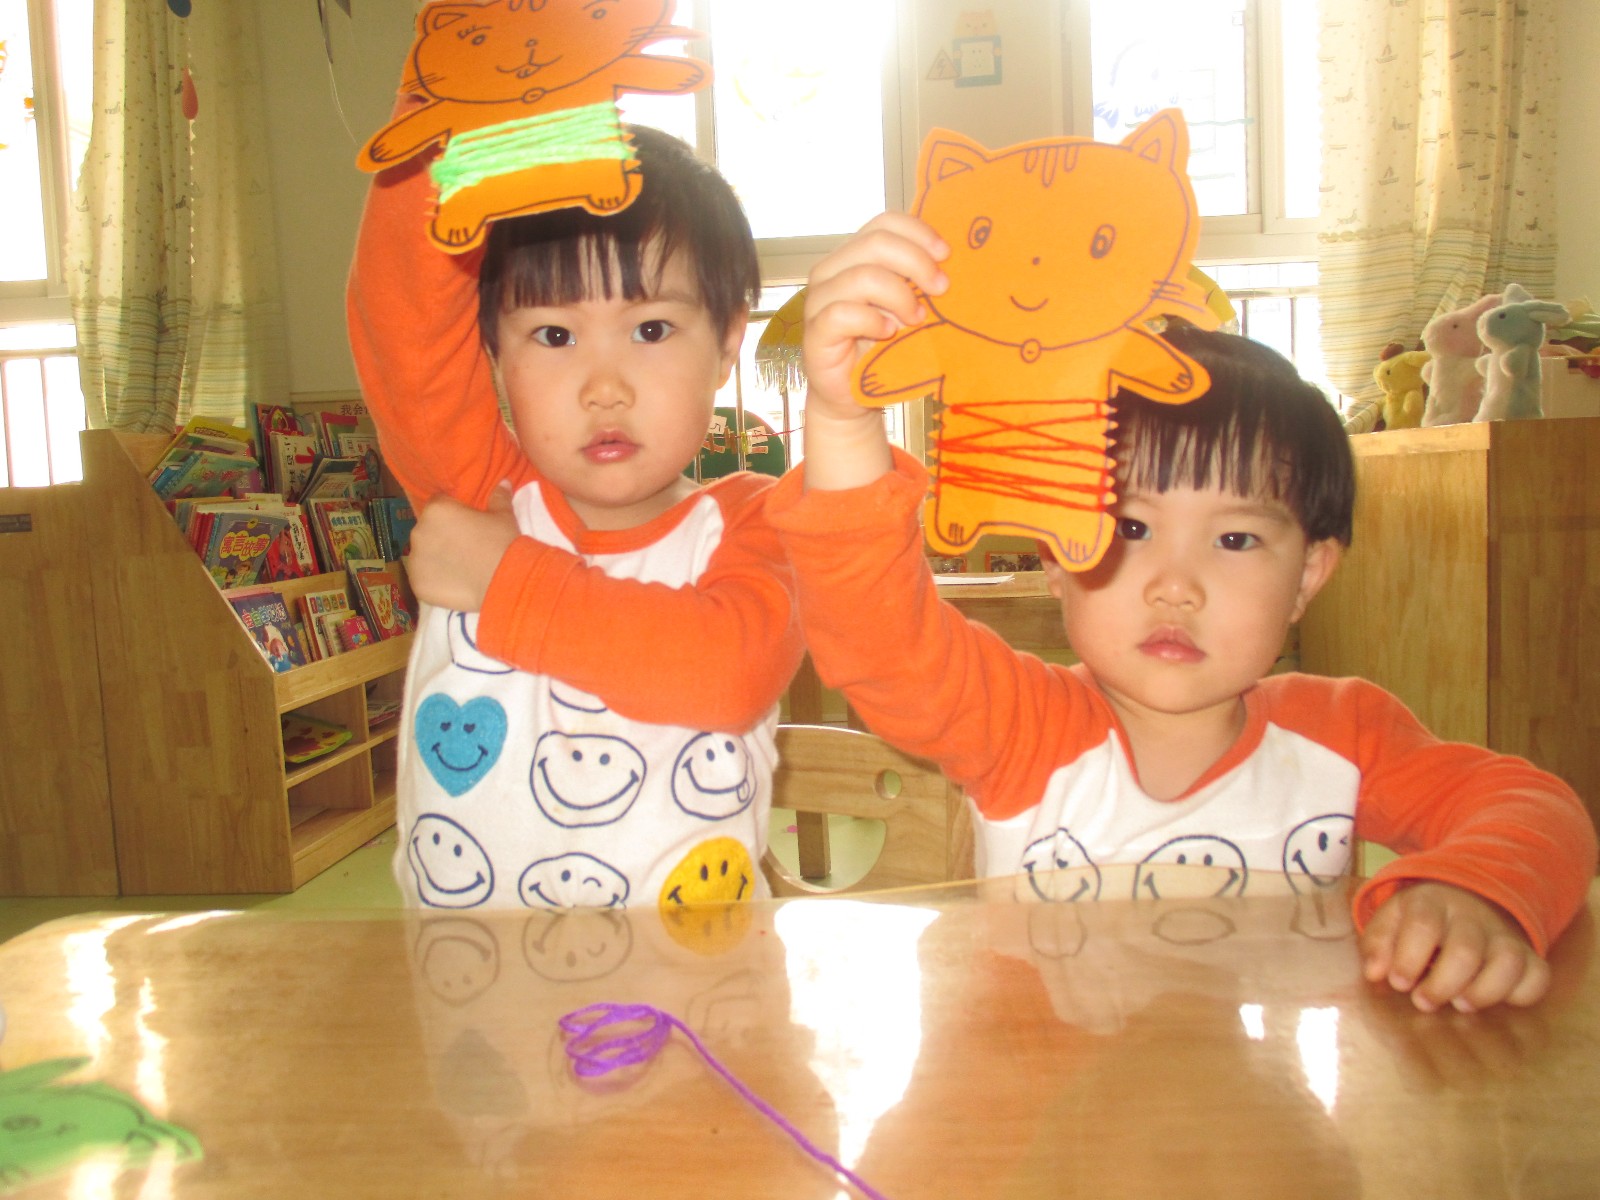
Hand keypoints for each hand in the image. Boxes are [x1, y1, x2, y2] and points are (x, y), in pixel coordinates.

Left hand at [406, 484, 518, 612]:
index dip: (453, 512)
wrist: (503, 580)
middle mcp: (419, 530)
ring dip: (436, 557)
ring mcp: (415, 559)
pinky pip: (423, 577)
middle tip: (464, 546)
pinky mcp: (416, 582)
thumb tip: (504, 482)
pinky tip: (452, 583)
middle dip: (441, 535)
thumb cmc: (502, 542)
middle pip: (427, 529)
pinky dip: (433, 579)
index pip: (439, 503)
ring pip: (423, 553)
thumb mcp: (504, 516)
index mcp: (437, 509)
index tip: (466, 523)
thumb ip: (499, 497)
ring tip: (459, 567)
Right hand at [798, 214, 947, 491]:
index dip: (918, 232)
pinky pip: (843, 313)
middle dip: (916, 263)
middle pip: (875, 243)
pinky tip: (888, 333)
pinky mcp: (815, 331)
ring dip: (899, 296)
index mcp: (855, 256)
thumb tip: (954, 266)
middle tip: (941, 288)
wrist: (852, 397)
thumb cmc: (882, 350)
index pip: (884, 223)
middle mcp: (832, 271)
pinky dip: (872, 321)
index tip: (946, 255)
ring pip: (861, 276)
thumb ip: (919, 284)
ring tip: (916, 320)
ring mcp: (819, 300)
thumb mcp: (907, 309)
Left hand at [1360, 881, 1550, 1012]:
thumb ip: (1377, 943)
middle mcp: (1471, 916)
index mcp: (1431, 902)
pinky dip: (1522, 994)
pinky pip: (1538, 975)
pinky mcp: (1528, 954)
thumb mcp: (1391, 918)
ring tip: (1461, 1004)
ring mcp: (1503, 935)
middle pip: (1465, 950)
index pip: (1424, 924)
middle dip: (1443, 984)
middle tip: (1424, 1001)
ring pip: (1507, 961)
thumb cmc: (1421, 918)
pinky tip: (1497, 1001)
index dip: (1408, 957)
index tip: (1399, 982)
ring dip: (1484, 992)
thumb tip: (1375, 973)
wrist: (1467, 897)